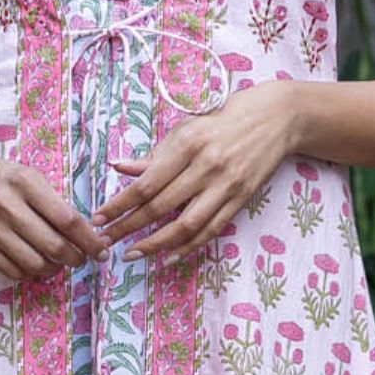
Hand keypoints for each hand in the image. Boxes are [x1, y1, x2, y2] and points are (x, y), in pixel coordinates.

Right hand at [0, 136, 107, 283]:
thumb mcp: (27, 175)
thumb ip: (52, 201)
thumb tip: (84, 233)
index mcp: (25, 183)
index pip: (67, 219)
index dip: (89, 240)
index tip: (102, 250)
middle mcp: (7, 205)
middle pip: (54, 246)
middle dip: (76, 258)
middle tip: (81, 259)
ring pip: (35, 264)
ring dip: (54, 269)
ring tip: (58, 263)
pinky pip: (13, 271)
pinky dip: (31, 273)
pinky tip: (35, 264)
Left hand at [97, 82, 297, 263]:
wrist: (275, 118)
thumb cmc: (223, 120)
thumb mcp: (187, 129)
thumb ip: (155, 154)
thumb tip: (119, 168)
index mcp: (188, 144)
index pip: (146, 183)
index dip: (120, 204)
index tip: (100, 217)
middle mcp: (206, 166)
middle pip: (161, 206)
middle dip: (129, 226)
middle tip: (106, 240)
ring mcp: (226, 185)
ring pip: (185, 225)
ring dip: (155, 244)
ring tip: (132, 254)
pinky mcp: (241, 199)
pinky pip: (211, 230)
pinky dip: (188, 247)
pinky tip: (168, 257)